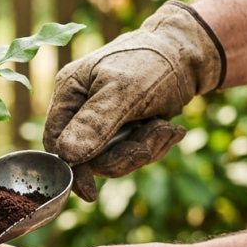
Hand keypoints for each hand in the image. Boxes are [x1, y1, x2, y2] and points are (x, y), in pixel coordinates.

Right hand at [44, 2, 223, 200]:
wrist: (190, 54)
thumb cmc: (153, 62)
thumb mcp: (124, 91)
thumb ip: (94, 123)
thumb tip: (67, 156)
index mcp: (69, 94)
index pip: (56, 142)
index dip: (72, 169)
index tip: (90, 192)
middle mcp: (81, 110)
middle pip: (88, 158)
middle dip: (124, 155)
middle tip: (150, 142)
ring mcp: (104, 122)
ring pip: (114, 160)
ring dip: (145, 149)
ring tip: (166, 128)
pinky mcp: (126, 130)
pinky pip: (133, 155)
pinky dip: (155, 145)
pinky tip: (169, 128)